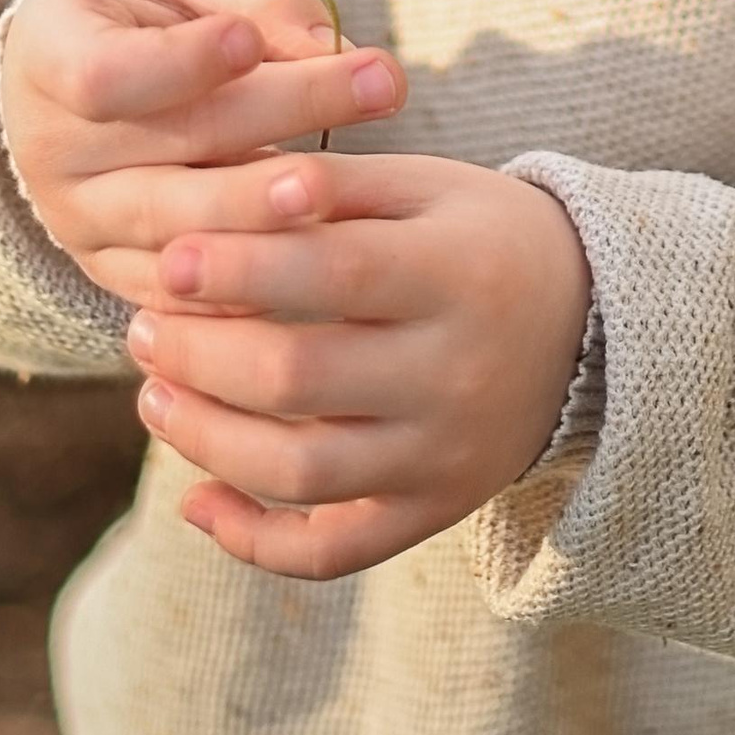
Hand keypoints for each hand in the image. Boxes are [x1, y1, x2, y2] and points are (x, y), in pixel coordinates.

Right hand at [0, 0, 406, 302]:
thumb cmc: (142, 9)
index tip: (251, 37)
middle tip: (380, 87)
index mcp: (51, 59)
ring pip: (180, 227)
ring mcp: (82, 222)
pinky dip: (249, 282)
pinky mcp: (117, 271)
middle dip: (281, 116)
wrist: (78, 77)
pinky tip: (318, 255)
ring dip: (268, 210)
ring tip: (339, 183)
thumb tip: (331, 43)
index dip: (180, 62)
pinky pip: (184, 293)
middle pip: (170, 147)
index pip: (106, 75)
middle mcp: (54, 152)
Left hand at [125, 149, 592, 580]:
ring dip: (206, 439)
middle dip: (200, 352)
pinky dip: (255, 541)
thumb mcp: (429, 188)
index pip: (333, 273)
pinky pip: (334, 550)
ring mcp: (443, 454)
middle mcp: (453, 373)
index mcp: (455, 275)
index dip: (240, 267)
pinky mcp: (434, 510)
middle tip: (142, 324)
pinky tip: (197, 501)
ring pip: (302, 471)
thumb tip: (242, 186)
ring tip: (153, 395)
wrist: (592, 326)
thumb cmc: (484, 237)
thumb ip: (336, 184)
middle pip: (300, 377)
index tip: (168, 258)